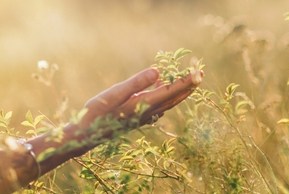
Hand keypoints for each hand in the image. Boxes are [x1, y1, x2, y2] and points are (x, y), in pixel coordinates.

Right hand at [81, 67, 203, 130]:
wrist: (88, 135)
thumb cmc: (98, 113)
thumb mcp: (115, 94)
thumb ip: (136, 83)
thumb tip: (158, 71)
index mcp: (143, 103)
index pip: (170, 90)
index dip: (185, 81)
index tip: (198, 72)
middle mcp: (148, 111)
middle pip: (173, 97)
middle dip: (188, 86)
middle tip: (200, 74)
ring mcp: (144, 116)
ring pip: (168, 102)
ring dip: (180, 91)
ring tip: (190, 81)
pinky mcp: (139, 117)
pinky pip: (159, 104)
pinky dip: (168, 95)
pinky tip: (165, 88)